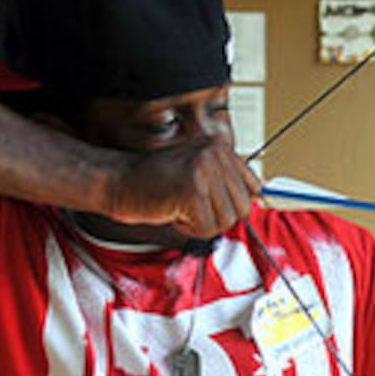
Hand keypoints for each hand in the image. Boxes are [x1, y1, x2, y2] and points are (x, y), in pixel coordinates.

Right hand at [107, 137, 260, 238]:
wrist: (115, 180)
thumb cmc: (150, 179)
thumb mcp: (193, 170)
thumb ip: (222, 180)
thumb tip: (259, 196)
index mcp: (218, 146)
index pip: (253, 185)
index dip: (236, 203)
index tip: (222, 207)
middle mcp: (214, 154)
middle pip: (243, 206)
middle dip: (218, 217)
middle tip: (192, 210)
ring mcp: (204, 170)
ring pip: (226, 220)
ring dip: (202, 224)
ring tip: (180, 208)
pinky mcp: (192, 191)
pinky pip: (207, 229)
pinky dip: (188, 229)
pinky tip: (172, 213)